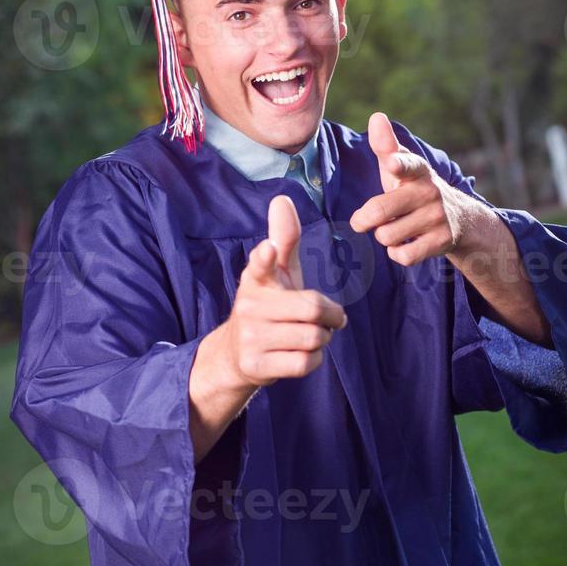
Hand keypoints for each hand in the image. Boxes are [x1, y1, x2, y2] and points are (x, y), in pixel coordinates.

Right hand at [223, 194, 347, 386]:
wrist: (235, 355)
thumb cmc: (268, 306)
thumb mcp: (276, 273)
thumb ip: (284, 238)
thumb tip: (282, 198)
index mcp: (256, 279)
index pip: (259, 265)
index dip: (264, 257)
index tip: (267, 250)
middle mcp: (250, 306)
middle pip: (313, 309)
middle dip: (331, 316)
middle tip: (330, 319)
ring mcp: (251, 338)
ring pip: (313, 338)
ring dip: (323, 339)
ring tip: (311, 336)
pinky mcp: (256, 366)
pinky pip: (306, 363)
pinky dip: (314, 359)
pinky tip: (302, 354)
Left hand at [349, 111, 476, 266]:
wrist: (459, 217)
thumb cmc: (414, 188)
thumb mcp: (402, 167)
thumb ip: (385, 145)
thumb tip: (376, 116)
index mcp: (417, 170)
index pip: (408, 165)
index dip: (398, 165)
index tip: (392, 164)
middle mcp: (429, 191)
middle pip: (379, 210)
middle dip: (364, 220)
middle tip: (362, 221)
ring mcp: (437, 217)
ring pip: (387, 236)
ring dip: (383, 236)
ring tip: (395, 228)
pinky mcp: (442, 241)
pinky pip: (404, 256)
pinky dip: (397, 254)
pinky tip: (404, 245)